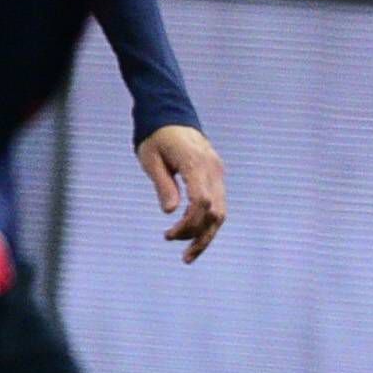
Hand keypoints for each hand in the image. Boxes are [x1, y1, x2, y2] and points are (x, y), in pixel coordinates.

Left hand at [139, 124, 229, 260]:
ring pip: (221, 212)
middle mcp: (213, 169)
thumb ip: (163, 185)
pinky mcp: (217, 176)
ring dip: (207, 235)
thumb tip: (170, 212)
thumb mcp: (151, 160)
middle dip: (200, 237)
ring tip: (189, 255)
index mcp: (196, 163)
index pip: (201, 201)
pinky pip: (218, 205)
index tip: (169, 235)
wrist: (170, 117)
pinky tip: (194, 236)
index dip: (189, 224)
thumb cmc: (155, 138)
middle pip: (216, 212)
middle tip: (182, 255)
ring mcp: (218, 173)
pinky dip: (208, 224)